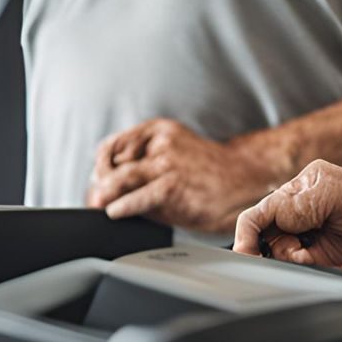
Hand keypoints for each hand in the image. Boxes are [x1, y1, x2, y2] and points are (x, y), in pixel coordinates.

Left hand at [86, 118, 288, 235]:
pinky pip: (134, 199)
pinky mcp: (171, 187)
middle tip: (96, 197)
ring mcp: (167, 164)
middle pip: (112, 162)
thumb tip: (103, 188)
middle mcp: (161, 143)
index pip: (113, 145)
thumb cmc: (206, 173)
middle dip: (100, 182)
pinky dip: (120, 207)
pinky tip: (117, 212)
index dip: (101, 165)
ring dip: (105, 195)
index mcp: (160, 130)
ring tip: (103, 205)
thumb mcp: (174, 155)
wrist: (245, 180)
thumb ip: (143, 165)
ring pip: (119, 179)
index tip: (99, 180)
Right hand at [233, 160, 341, 265]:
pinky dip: (302, 266)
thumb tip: (275, 218)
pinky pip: (296, 266)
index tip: (245, 254)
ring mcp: (306, 233)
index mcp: (298, 188)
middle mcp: (297, 211)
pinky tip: (319, 257)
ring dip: (291, 259)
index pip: (259, 213)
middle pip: (264, 238)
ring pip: (279, 255)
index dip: (247, 235)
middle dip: (275, 249)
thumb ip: (301, 205)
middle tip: (298, 250)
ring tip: (315, 250)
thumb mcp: (335, 195)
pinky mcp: (316, 254)